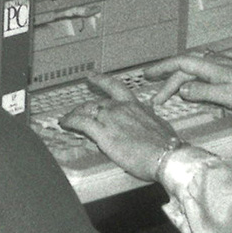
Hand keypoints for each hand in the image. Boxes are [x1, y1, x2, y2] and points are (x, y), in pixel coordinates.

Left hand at [59, 74, 181, 180]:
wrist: (166, 156)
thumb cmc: (167, 146)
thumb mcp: (159, 127)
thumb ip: (149, 121)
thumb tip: (148, 123)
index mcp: (136, 105)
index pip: (115, 88)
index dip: (101, 80)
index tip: (92, 76)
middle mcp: (122, 108)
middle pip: (97, 102)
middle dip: (85, 108)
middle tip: (77, 112)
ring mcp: (111, 118)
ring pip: (86, 110)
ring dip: (75, 114)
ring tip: (68, 120)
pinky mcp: (103, 132)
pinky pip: (80, 122)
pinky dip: (70, 121)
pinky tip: (64, 123)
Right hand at [145, 50, 231, 112]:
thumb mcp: (224, 96)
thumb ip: (201, 92)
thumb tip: (181, 89)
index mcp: (210, 66)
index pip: (180, 63)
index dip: (162, 69)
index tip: (147, 76)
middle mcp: (214, 61)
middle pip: (184, 66)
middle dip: (167, 78)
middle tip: (154, 92)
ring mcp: (222, 64)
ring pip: (193, 67)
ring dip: (178, 76)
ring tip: (167, 86)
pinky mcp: (228, 69)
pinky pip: (202, 70)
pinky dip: (191, 76)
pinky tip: (191, 83)